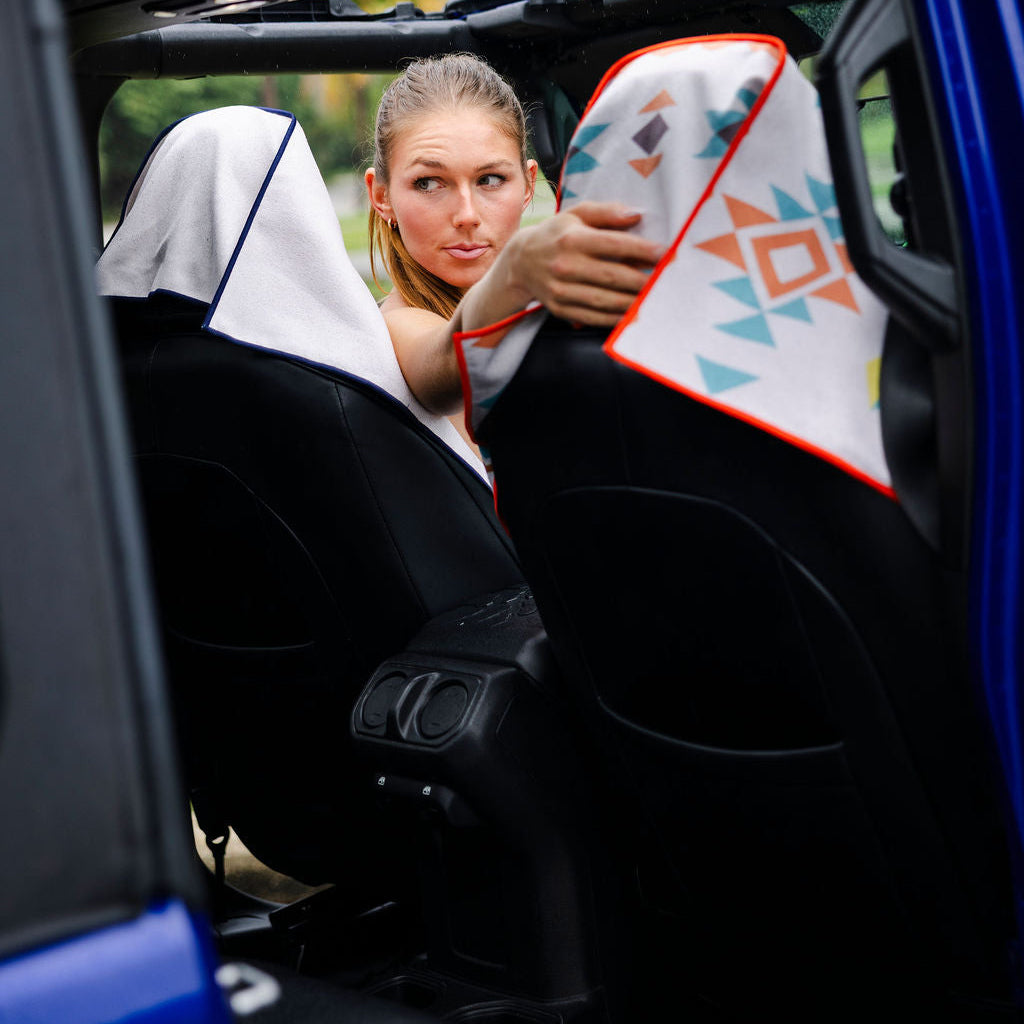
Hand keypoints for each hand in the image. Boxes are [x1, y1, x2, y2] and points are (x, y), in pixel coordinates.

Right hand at [504, 201, 664, 326]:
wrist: (520, 262)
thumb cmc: (556, 234)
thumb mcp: (576, 214)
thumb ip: (606, 212)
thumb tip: (636, 215)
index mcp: (572, 238)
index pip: (613, 244)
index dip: (641, 250)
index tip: (664, 254)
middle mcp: (565, 265)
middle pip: (612, 276)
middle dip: (642, 280)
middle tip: (665, 282)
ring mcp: (561, 290)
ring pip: (604, 300)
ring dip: (632, 302)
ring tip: (653, 301)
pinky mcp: (560, 308)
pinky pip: (592, 316)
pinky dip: (614, 318)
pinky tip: (631, 315)